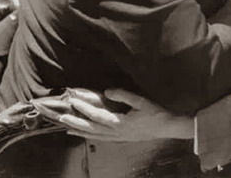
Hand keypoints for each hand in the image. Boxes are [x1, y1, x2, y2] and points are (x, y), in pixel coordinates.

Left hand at [59, 88, 193, 142]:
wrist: (168, 128)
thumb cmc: (156, 113)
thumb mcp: (141, 101)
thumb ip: (124, 95)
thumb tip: (107, 91)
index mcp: (120, 122)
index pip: (98, 116)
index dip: (85, 109)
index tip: (74, 102)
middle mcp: (116, 132)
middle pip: (92, 128)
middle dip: (76, 122)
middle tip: (62, 118)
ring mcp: (118, 137)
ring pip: (95, 135)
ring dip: (81, 131)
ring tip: (67, 128)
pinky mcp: (121, 139)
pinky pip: (102, 138)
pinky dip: (91, 136)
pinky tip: (85, 133)